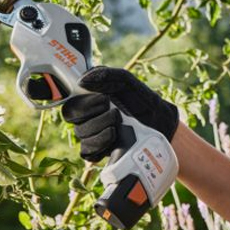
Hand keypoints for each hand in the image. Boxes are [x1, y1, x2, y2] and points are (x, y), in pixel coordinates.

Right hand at [62, 67, 178, 161]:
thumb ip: (107, 75)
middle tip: (115, 113)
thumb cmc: (142, 99)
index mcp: (89, 99)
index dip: (83, 103)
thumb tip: (82, 80)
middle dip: (94, 115)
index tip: (104, 100)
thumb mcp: (127, 82)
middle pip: (72, 119)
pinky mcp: (99, 151)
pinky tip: (113, 139)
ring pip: (81, 135)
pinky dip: (99, 146)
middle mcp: (87, 117)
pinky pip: (87, 153)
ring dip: (100, 129)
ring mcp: (92, 135)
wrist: (160, 123)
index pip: (70, 104)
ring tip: (118, 125)